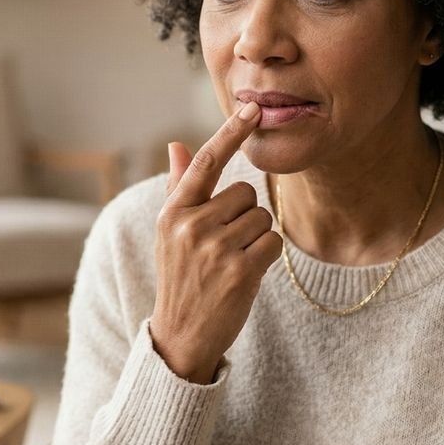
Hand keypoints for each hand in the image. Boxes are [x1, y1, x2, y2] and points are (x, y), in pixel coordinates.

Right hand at [150, 101, 283, 383]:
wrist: (181, 335)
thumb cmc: (181, 278)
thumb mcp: (170, 233)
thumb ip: (180, 189)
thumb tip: (176, 146)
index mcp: (173, 212)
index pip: (206, 162)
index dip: (231, 133)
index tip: (252, 109)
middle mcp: (191, 226)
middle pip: (246, 193)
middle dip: (244, 216)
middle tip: (225, 246)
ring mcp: (215, 249)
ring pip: (262, 218)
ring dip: (256, 238)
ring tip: (232, 263)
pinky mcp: (240, 271)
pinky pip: (273, 242)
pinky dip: (267, 256)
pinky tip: (246, 274)